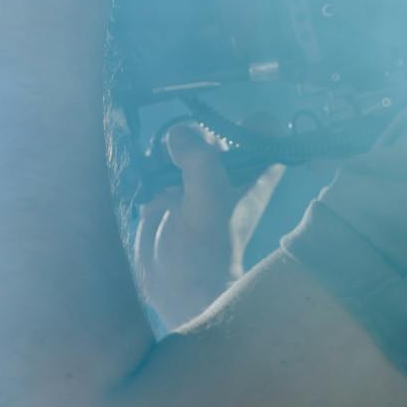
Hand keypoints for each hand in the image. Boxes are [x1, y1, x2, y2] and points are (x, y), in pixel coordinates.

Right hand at [130, 124, 284, 328]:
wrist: (177, 289)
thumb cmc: (207, 248)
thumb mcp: (210, 198)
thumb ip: (199, 158)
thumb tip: (177, 132)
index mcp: (250, 175)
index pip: (263, 135)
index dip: (255, 121)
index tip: (231, 117)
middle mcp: (224, 174)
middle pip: (214, 133)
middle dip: (196, 131)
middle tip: (180, 143)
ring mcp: (192, 183)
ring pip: (183, 145)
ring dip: (169, 144)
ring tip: (160, 157)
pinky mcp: (165, 193)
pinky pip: (158, 164)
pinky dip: (149, 159)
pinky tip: (144, 164)